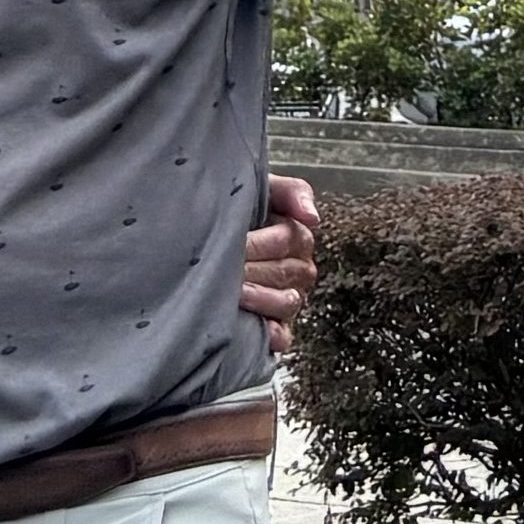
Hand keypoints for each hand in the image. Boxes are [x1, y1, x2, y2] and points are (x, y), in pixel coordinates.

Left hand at [238, 175, 319, 333]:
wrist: (211, 230)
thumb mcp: (263, 188)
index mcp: (297, 236)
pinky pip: (285, 335)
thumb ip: (291, 193)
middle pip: (285, 272)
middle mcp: (297, 269)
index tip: (237, 243)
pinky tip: (261, 330)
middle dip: (253, 269)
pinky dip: (274, 334)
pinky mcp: (277, 325)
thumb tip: (313, 216)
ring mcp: (288, 298)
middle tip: (224, 270)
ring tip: (234, 293)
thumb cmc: (238, 209)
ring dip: (261, 299)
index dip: (261, 243)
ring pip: (287, 303)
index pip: (290, 240)